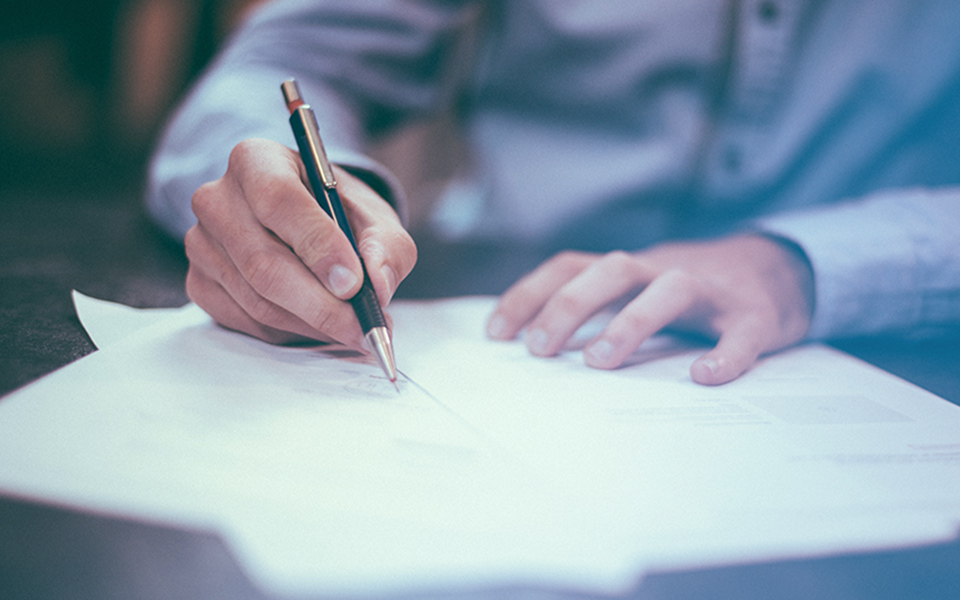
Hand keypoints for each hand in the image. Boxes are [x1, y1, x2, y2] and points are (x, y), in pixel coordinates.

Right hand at [184, 138, 416, 346]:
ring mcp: (201, 244)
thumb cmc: (339, 214)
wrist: (306, 223)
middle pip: (264, 262)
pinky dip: (290, 333)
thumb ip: (387, 246)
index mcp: (256, 160)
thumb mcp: (375, 217)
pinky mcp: (200, 283)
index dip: (318, 245)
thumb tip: (378, 285)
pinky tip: (319, 325)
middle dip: (321, 304)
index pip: (279, 200)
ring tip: (352, 329)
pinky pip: (247, 322)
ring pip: (257, 300)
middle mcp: (217, 198)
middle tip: (363, 327)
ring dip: (312, 324)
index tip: (354, 283)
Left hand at [485, 235, 813, 384]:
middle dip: (570, 305)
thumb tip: (535, 347)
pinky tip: (704, 377)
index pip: (570, 266)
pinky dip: (724, 354)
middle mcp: (664, 270)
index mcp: (631, 269)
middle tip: (539, 350)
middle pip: (612, 270)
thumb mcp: (639, 288)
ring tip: (599, 362)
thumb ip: (599, 307)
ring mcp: (711, 291)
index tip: (496, 333)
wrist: (780, 268)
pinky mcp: (755, 316)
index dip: (530, 294)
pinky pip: (740, 333)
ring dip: (631, 322)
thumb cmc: (692, 290)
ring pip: (670, 290)